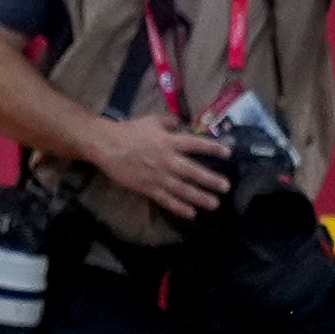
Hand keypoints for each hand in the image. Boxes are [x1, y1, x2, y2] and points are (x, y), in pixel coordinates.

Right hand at [88, 110, 234, 220]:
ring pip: (182, 189)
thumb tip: (184, 123)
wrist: (106, 145)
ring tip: (215, 204)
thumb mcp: (153, 120)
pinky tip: (191, 213)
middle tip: (226, 186)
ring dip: (199, 197)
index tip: (228, 153)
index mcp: (170, 141)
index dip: (213, 149)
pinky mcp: (147, 188)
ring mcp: (157, 176)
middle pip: (193, 171)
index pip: (196, 145)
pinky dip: (179, 207)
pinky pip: (166, 200)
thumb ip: (171, 122)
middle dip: (211, 180)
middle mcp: (167, 160)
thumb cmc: (130, 131)